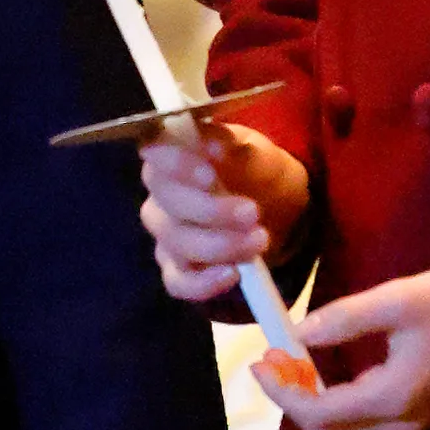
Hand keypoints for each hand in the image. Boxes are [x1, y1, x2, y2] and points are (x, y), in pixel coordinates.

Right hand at [140, 123, 309, 300]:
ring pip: (174, 244)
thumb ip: (236, 147)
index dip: (175, 165)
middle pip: (164, 205)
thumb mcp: (257, 153)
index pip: (153, 153)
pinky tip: (232, 274)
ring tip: (259, 239)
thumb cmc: (257, 171)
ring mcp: (166, 234)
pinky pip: (177, 283)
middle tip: (252, 213)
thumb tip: (214, 145)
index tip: (210, 174)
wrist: (276, 207)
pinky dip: (203, 283)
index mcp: (172, 154)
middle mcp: (159, 194)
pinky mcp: (177, 268)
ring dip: (217, 245)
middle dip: (209, 212)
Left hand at [254, 263, 429, 429]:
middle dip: (293, 402)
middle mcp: (401, 423)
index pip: (319, 412)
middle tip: (273, 362)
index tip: (259, 363)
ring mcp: (414, 424)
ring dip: (313, 413)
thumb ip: (341, 319)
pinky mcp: (420, 415)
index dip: (282, 392)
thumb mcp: (392, 300)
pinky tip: (327, 378)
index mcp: (392, 398)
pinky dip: (337, 414)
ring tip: (295, 371)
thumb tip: (296, 334)